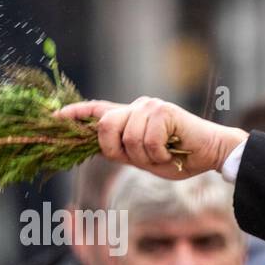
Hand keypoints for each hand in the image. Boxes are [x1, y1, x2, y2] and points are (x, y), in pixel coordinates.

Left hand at [54, 97, 247, 179]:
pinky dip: (159, 155)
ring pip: (127, 139)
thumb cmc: (178, 157)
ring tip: (163, 154)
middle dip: (118, 151)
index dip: (74, 114)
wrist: (211, 153)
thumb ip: (120, 150)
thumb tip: (95, 148)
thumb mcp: (142, 157)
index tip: (53, 117)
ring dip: (146, 158)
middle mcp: (136, 106)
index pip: (96, 110)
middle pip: (105, 127)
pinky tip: (172, 152)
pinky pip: (146, 141)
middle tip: (144, 158)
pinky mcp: (163, 111)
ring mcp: (149, 106)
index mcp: (129, 116)